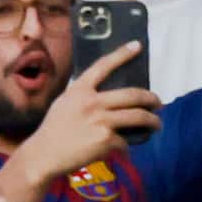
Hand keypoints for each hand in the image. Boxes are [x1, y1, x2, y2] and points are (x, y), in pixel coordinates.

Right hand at [13, 47, 160, 182]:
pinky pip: (125, 140)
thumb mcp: (64, 104)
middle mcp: (92, 102)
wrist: (43, 155)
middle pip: (132, 95)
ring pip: (137, 116)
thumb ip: (83, 97)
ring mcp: (100, 121)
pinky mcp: (105, 140)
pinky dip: (126, 145)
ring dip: (152, 121)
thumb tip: (105, 97)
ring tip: (157, 124)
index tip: (137, 45)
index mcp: (79, 90)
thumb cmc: (53, 130)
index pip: (103, 66)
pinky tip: (125, 149)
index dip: (122, 54)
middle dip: (151, 98)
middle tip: (157, 103)